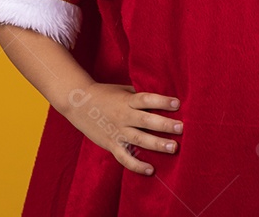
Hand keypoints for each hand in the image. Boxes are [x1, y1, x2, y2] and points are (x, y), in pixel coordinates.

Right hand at [62, 82, 182, 175]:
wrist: (77, 102)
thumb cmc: (104, 94)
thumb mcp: (123, 89)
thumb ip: (139, 95)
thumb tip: (162, 95)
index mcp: (127, 100)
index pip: (146, 99)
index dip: (161, 101)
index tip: (177, 104)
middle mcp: (123, 116)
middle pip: (146, 121)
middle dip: (164, 125)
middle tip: (181, 128)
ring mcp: (117, 131)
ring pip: (139, 140)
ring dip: (157, 144)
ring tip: (174, 147)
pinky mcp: (111, 144)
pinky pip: (124, 158)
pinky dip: (137, 165)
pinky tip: (151, 170)